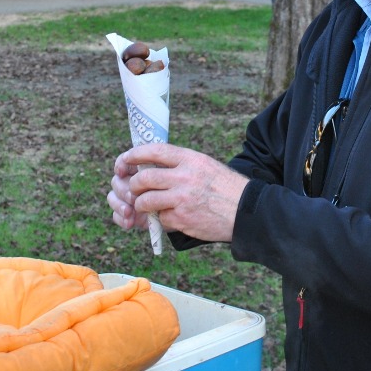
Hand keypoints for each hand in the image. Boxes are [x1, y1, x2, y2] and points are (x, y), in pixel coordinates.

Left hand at [107, 143, 247, 243]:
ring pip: (146, 201)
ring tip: (147, 206)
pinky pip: (159, 218)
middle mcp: (185, 176)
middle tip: (134, 189)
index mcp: (190, 159)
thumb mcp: (205, 165)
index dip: (133, 155)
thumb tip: (149, 164)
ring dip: (142, 205)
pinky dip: (160, 219)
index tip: (124, 160)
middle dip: (133, 185)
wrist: (247, 211)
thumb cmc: (225, 187)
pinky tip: (170, 217)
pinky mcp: (183, 218)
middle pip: (143, 178)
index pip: (153, 151)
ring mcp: (182, 199)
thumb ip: (180, 164)